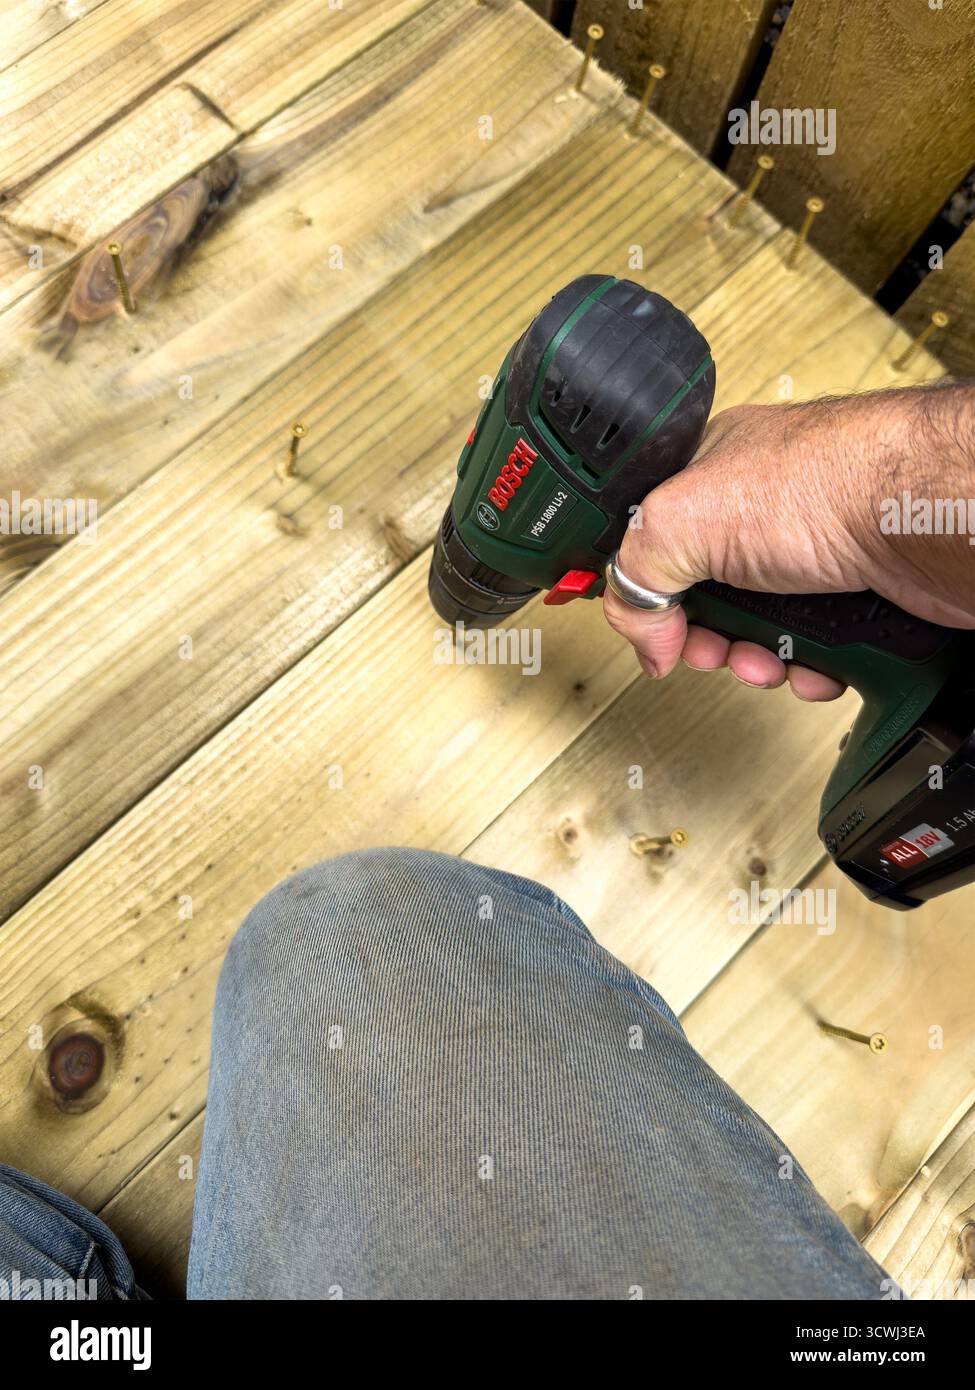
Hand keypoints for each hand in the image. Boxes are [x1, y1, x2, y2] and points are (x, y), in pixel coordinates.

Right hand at [602, 386, 974, 699]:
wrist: (925, 514)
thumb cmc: (828, 483)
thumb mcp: (682, 520)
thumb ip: (635, 575)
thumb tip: (643, 638)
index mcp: (711, 477)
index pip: (656, 544)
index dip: (651, 594)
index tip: (656, 629)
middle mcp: (761, 512)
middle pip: (708, 598)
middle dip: (710, 639)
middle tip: (716, 649)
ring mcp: (810, 553)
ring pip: (762, 631)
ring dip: (759, 660)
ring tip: (770, 661)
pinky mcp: (854, 593)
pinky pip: (815, 648)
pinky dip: (810, 666)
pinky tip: (815, 662)